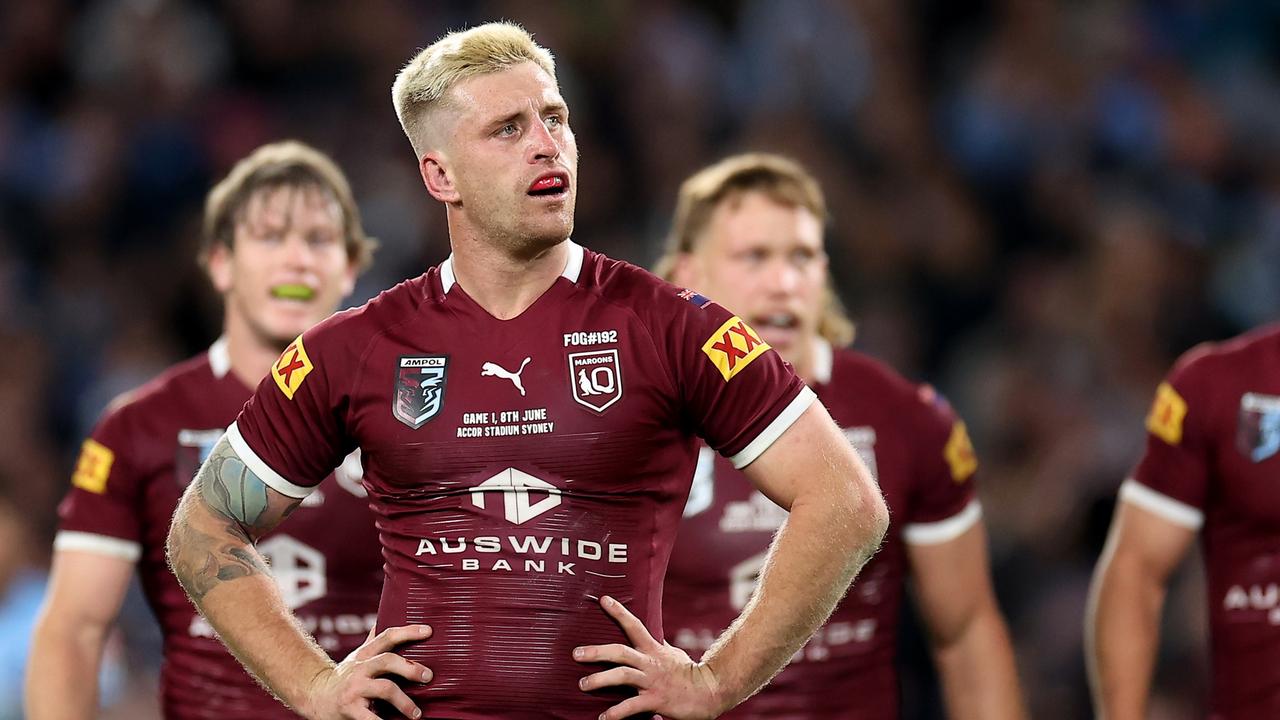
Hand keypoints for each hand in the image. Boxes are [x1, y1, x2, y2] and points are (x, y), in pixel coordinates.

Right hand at [301, 624, 432, 719]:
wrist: (316, 697)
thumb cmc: (345, 676)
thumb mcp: (359, 656)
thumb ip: (374, 641)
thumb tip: (389, 616)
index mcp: (365, 654)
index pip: (388, 636)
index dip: (409, 632)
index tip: (429, 631)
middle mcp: (360, 668)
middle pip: (388, 660)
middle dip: (410, 668)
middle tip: (429, 676)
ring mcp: (354, 688)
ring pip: (385, 689)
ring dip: (404, 701)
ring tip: (416, 714)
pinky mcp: (350, 709)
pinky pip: (371, 717)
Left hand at [574, 596, 725, 719]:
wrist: (709, 692)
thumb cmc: (689, 673)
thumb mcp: (673, 654)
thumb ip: (659, 647)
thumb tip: (653, 637)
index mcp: (653, 650)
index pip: (634, 625)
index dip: (619, 612)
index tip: (603, 600)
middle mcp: (650, 663)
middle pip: (620, 651)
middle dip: (596, 652)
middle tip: (576, 653)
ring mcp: (652, 681)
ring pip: (622, 675)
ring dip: (599, 680)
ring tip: (582, 684)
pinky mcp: (656, 700)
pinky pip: (632, 706)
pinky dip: (615, 713)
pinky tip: (603, 718)